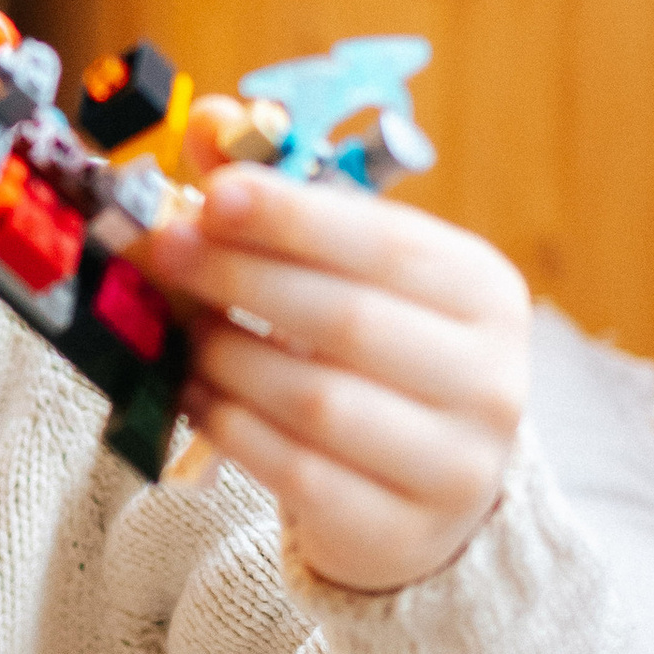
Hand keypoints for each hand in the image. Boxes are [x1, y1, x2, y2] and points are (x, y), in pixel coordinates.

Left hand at [128, 145, 527, 593]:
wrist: (423, 498)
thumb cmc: (377, 360)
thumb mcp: (350, 276)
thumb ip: (283, 201)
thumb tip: (208, 121)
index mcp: (485, 293)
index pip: (385, 244)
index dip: (291, 217)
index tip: (210, 192)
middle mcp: (489, 379)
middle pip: (347, 320)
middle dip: (241, 278)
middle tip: (164, 250)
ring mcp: (455, 465)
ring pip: (318, 401)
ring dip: (229, 357)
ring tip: (179, 331)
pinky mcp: (402, 532)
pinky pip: (298, 473)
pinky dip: (233, 428)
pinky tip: (195, 394)